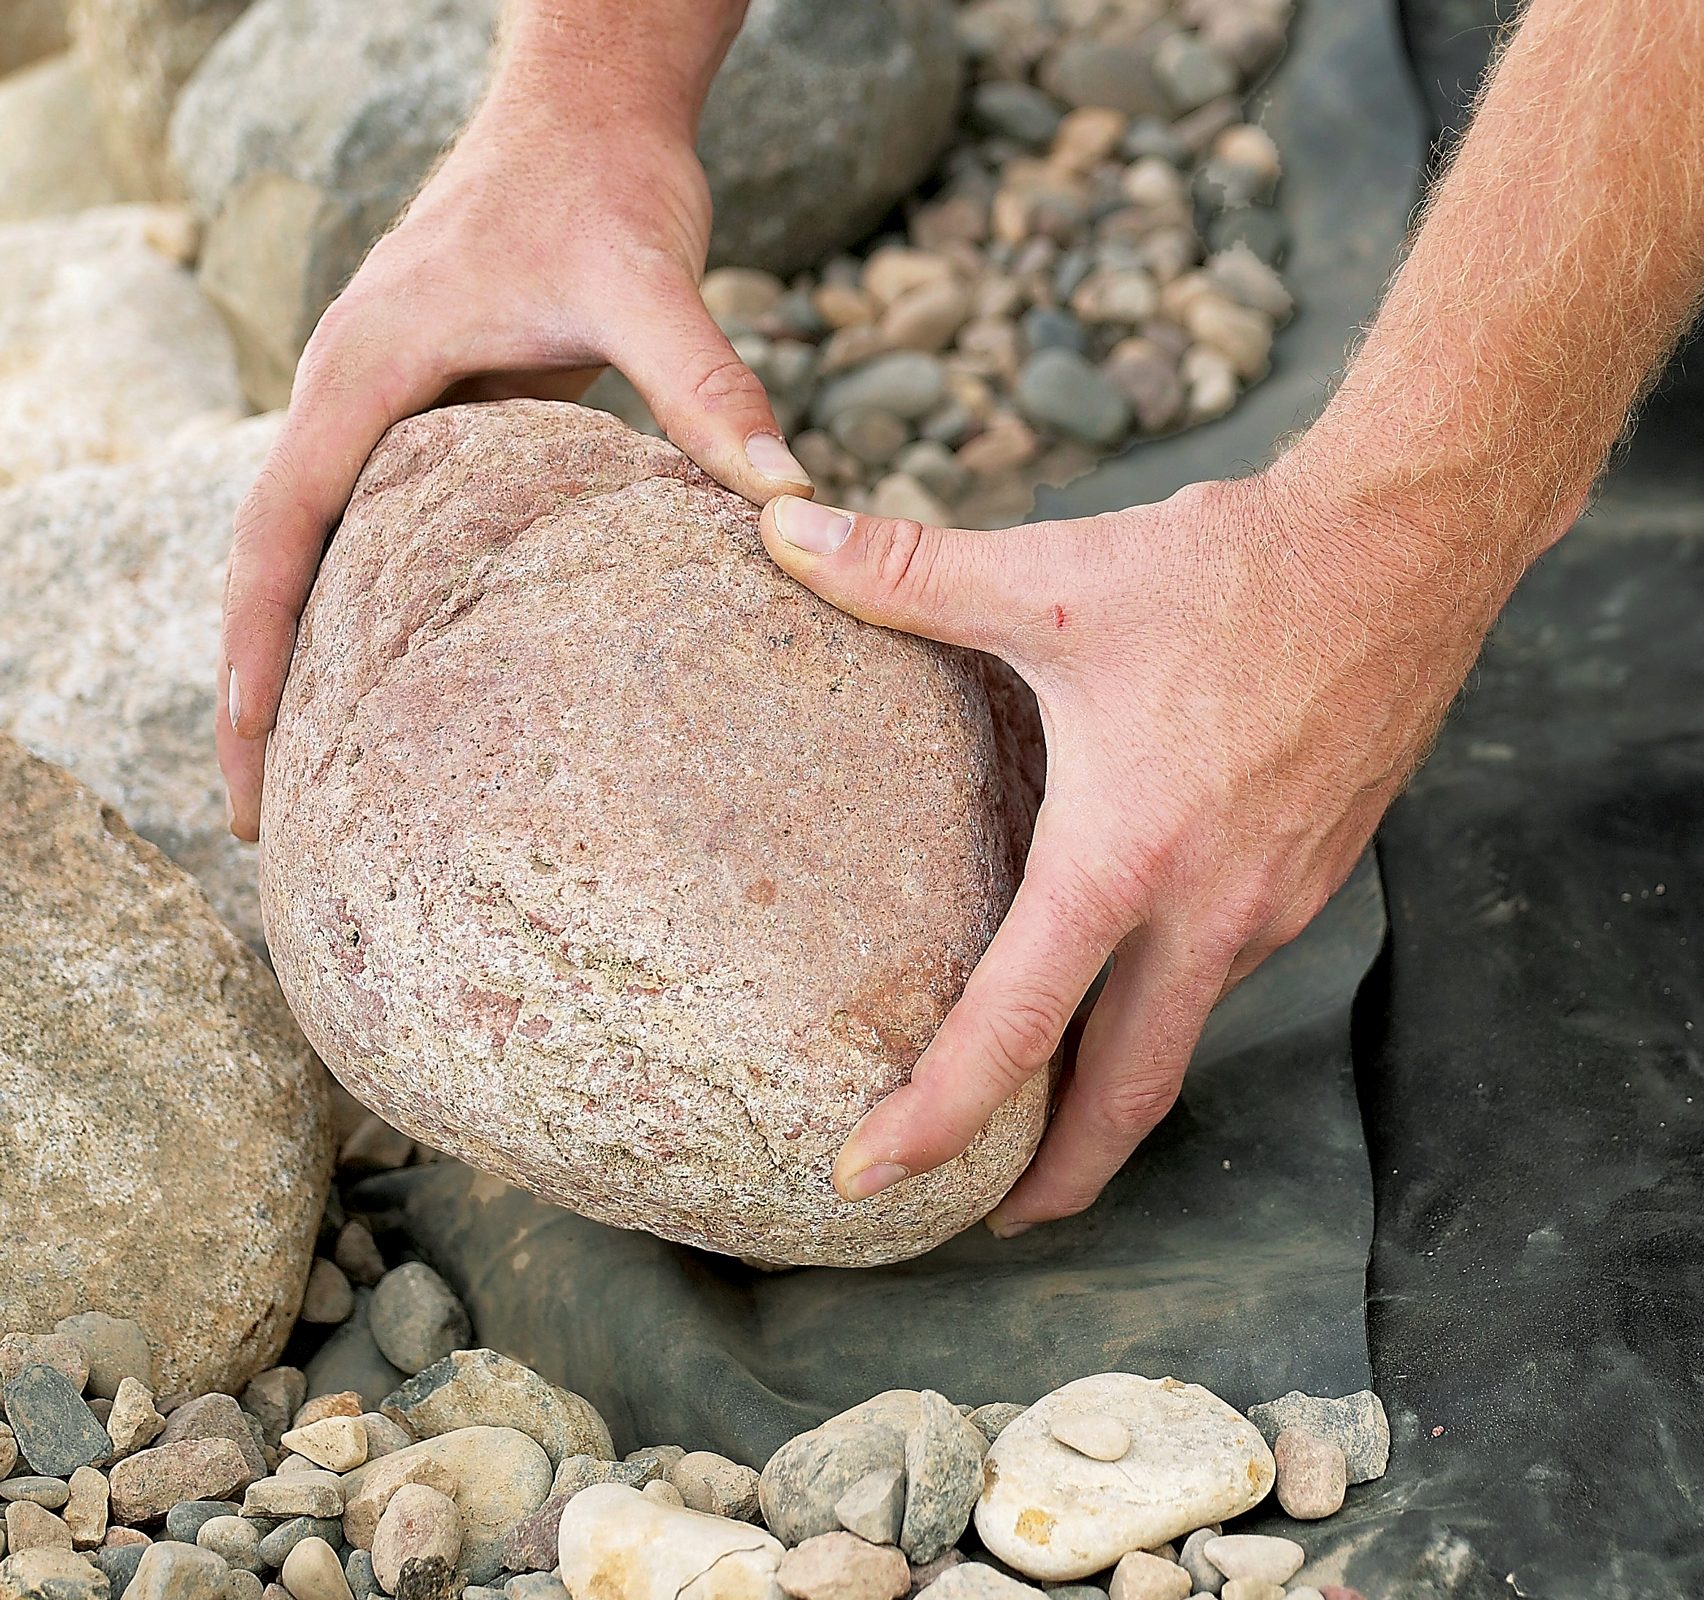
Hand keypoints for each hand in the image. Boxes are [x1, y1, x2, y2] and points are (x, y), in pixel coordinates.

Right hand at [216, 95, 810, 839]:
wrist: (592, 111)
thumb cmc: (602, 184)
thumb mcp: (650, 281)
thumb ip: (707, 386)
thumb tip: (786, 501)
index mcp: (368, 373)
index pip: (282, 530)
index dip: (256, 649)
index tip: (251, 757)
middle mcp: (360, 397)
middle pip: (282, 563)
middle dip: (264, 689)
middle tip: (270, 818)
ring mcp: (398, 410)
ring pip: (333, 552)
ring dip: (320, 657)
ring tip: (334, 789)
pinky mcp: (450, 418)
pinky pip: (399, 530)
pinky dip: (391, 611)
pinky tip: (429, 694)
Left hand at [759, 461, 1534, 1232]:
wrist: (1407, 548)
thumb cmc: (1233, 570)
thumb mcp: (1055, 572)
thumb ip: (906, 570)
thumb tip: (779, 533)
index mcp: (1125, 860)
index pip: (1014, 1032)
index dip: (933, 1120)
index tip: (866, 1176)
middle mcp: (1209, 912)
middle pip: (1126, 1098)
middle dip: (1055, 1178)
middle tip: (987, 1216)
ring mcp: (1276, 904)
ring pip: (1183, 1029)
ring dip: (1115, 1082)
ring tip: (1049, 1091)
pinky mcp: (1318, 876)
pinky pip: (1229, 970)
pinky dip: (1170, 1002)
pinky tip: (1138, 962)